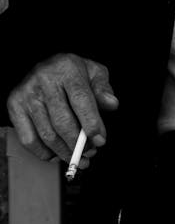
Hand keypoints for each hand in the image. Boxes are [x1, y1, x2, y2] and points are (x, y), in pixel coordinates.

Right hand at [7, 53, 118, 168]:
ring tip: (78, 157)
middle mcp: (44, 80)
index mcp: (67, 68)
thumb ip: (103, 89)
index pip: (81, 100)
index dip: (91, 124)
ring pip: (47, 134)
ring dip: (65, 152)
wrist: (45, 66)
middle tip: (90, 153)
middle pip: (63, 122)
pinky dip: (44, 153)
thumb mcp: (93, 72)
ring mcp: (27, 94)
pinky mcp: (14, 106)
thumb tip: (112, 104)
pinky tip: (57, 154)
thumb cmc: (73, 73)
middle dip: (79, 144)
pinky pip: (29, 140)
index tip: (100, 141)